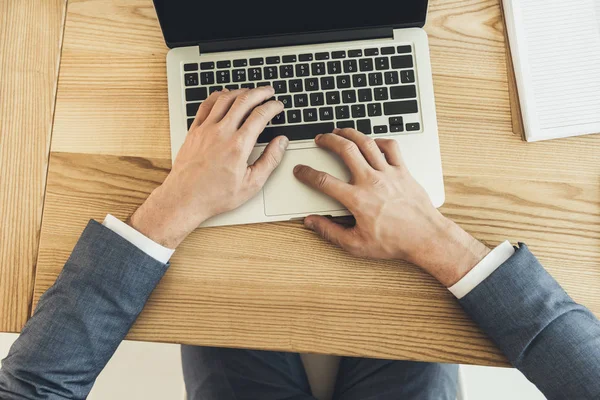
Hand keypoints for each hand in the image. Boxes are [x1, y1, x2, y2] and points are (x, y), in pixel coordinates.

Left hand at [129, 87, 287, 248]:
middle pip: (244, 100)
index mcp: (238, 145)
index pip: (260, 115)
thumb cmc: (215, 195)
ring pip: (225, 99)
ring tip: (250, 91)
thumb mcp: (251, 184)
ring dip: (241, 91)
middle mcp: (221, 132)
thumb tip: (281, 143)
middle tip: (269, 91)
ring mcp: (206, 129)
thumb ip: (270, 160)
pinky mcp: (194, 131)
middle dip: (260, 93)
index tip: (278, 105)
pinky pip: (206, 105)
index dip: (273, 107)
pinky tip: (224, 95)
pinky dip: (218, 96)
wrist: (185, 198)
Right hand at [293, 128, 489, 286]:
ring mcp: (389, 174)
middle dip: (328, 140)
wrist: (425, 238)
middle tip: (320, 139)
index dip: (308, 174)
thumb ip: (330, 232)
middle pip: (345, 150)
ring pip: (366, 143)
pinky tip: (372, 142)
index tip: (301, 170)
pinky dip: (379, 141)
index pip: (324, 181)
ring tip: (340, 131)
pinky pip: (391, 148)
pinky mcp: (403, 172)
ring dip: (350, 133)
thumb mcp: (356, 244)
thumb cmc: (394, 242)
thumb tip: (312, 222)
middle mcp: (372, 182)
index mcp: (357, 200)